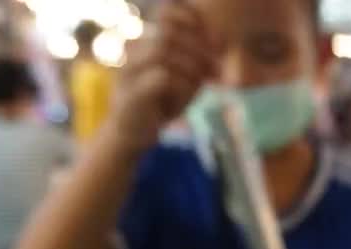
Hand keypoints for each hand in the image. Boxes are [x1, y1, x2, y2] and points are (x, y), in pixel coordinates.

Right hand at [109, 0, 217, 151]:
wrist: (133, 134)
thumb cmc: (161, 103)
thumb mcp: (186, 78)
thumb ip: (199, 60)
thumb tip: (223, 44)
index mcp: (145, 41)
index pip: (165, 13)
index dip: (190, 19)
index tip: (213, 40)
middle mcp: (132, 51)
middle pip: (167, 33)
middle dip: (197, 50)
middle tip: (213, 72)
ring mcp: (128, 71)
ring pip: (162, 51)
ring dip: (189, 69)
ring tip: (199, 86)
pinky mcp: (131, 93)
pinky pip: (162, 76)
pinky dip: (181, 87)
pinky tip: (182, 100)